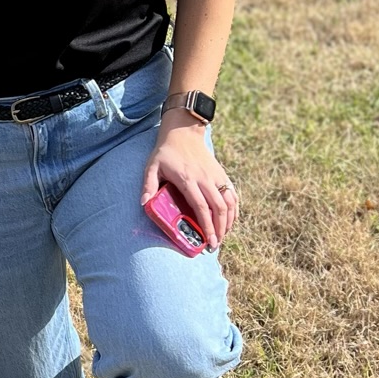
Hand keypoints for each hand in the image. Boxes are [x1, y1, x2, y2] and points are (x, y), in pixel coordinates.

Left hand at [142, 114, 238, 249]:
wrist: (183, 132)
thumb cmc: (166, 152)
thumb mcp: (152, 166)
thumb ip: (148, 185)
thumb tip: (144, 203)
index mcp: (188, 180)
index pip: (201, 207)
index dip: (206, 226)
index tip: (208, 241)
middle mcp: (205, 179)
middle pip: (218, 208)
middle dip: (219, 229)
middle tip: (215, 245)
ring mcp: (216, 176)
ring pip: (229, 202)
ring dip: (229, 221)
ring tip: (223, 236)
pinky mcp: (222, 174)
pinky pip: (232, 194)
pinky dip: (234, 209)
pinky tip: (230, 220)